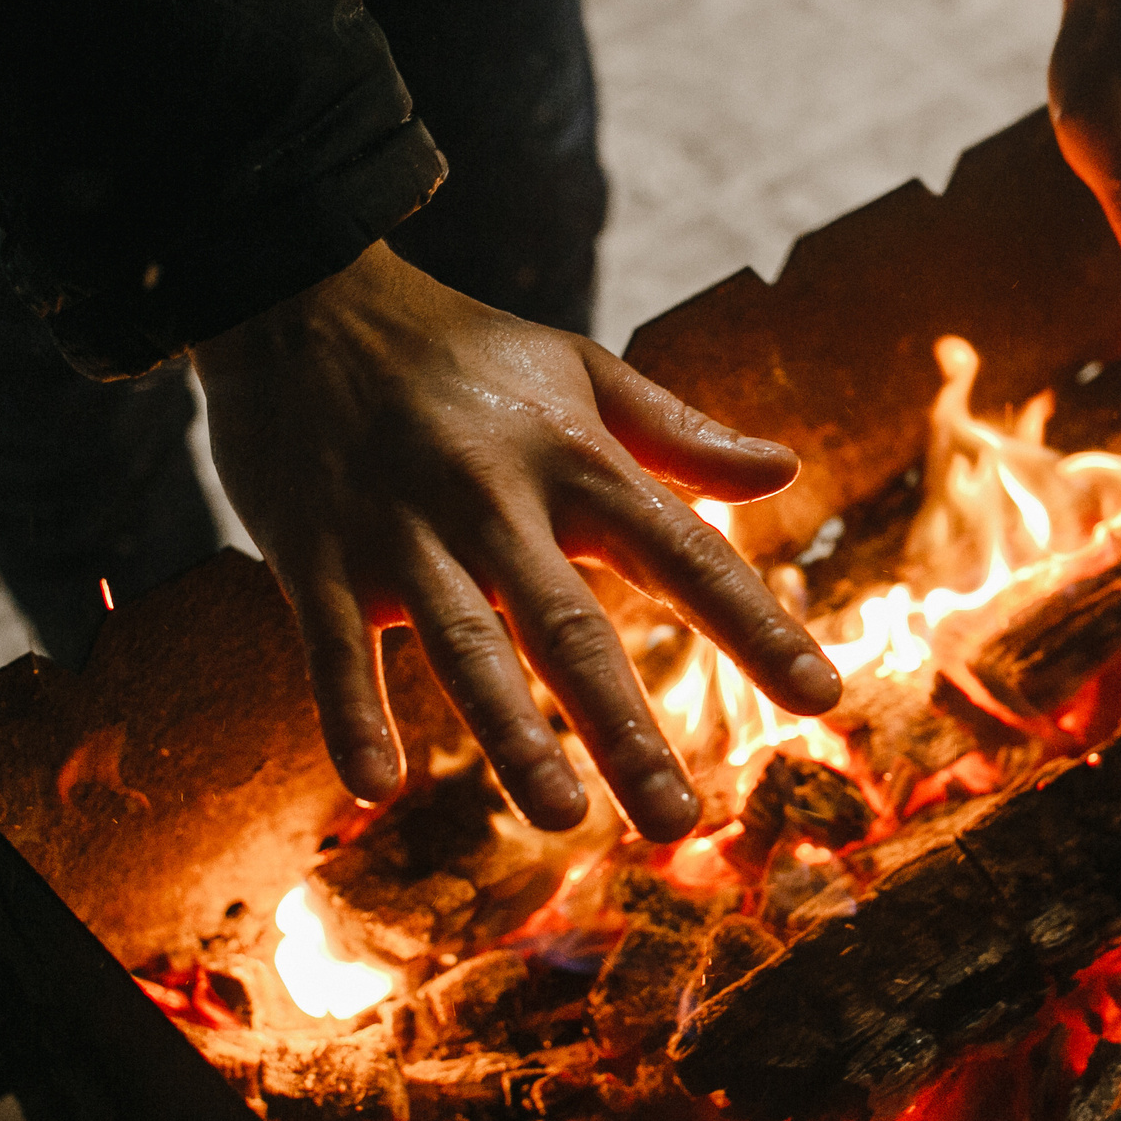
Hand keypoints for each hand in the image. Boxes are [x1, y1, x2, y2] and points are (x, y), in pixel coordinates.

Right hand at [192, 242, 840, 842]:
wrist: (298, 299)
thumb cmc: (457, 348)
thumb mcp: (578, 370)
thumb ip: (678, 433)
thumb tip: (786, 471)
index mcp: (573, 459)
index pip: (683, 553)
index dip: (754, 625)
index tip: (822, 695)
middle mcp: (495, 501)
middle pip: (570, 626)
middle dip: (624, 726)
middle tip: (677, 821)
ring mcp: (402, 532)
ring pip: (465, 646)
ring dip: (510, 735)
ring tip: (559, 816)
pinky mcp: (318, 556)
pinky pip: (334, 648)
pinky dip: (349, 714)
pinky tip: (373, 786)